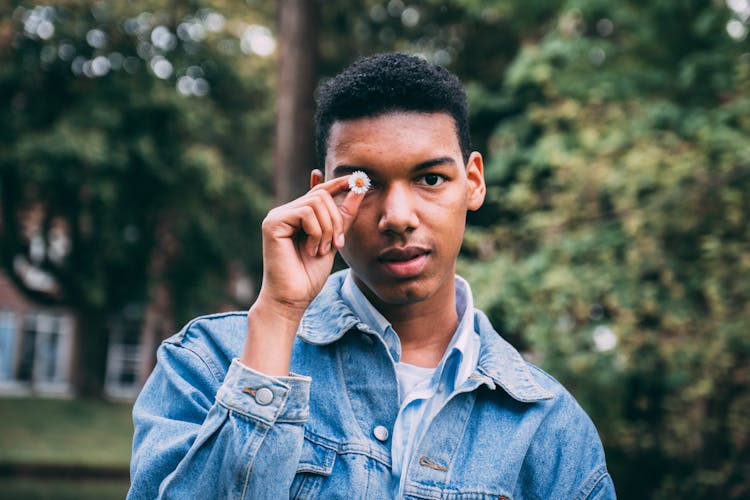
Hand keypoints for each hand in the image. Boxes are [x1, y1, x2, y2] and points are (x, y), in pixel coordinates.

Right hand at [256, 174, 364, 318]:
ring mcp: (276, 216)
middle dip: (336, 220)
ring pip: (316, 203)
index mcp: (297, 215)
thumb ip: (343, 214)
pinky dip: (317, 233)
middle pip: (321, 195)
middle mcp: (284, 212)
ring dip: (328, 229)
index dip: (338, 183)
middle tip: (337, 244)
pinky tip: (311, 250)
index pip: (319, 191)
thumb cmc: (310, 274)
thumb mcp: (334, 239)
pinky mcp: (272, 223)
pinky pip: (306, 213)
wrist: (294, 298)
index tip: (357, 179)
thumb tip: (358, 187)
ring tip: (322, 250)